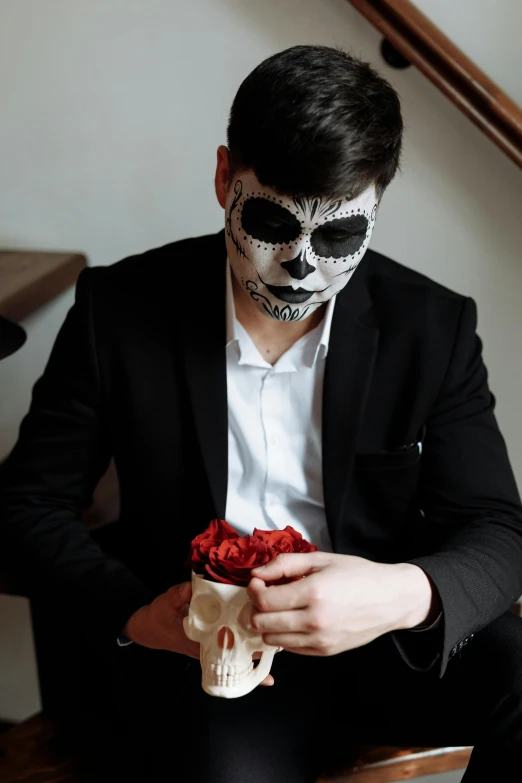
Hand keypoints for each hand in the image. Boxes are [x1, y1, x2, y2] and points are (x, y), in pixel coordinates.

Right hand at [122, 581, 274, 686]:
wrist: (150, 626)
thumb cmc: (159, 616)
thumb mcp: (167, 602)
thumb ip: (179, 595)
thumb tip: (191, 588)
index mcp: (198, 640)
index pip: (225, 649)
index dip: (244, 650)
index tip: (263, 649)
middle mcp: (208, 647)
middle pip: (236, 653)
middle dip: (256, 651)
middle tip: (278, 646)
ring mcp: (211, 644)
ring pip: (237, 651)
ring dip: (254, 648)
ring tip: (278, 645)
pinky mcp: (213, 638)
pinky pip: (232, 647)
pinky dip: (246, 651)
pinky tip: (264, 659)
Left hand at [248, 552, 434, 655]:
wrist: (391, 599)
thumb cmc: (358, 574)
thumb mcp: (321, 559)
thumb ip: (285, 563)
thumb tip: (257, 574)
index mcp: (313, 592)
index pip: (263, 600)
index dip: (254, 589)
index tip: (259, 581)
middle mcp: (314, 620)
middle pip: (261, 623)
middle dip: (256, 607)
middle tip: (266, 594)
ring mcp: (319, 640)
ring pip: (271, 640)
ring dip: (268, 623)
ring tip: (282, 607)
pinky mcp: (324, 652)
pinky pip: (290, 648)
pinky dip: (284, 635)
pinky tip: (295, 619)